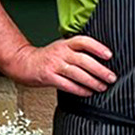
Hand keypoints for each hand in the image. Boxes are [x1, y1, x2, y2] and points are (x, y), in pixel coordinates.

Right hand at [1, 36, 115, 95]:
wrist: (23, 63)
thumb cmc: (46, 57)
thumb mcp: (62, 48)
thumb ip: (77, 51)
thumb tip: (101, 60)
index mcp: (66, 43)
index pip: (84, 41)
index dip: (97, 47)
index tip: (109, 55)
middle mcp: (61, 52)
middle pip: (83, 60)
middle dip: (100, 70)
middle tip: (112, 77)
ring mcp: (54, 65)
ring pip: (77, 73)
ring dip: (92, 81)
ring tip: (103, 86)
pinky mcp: (48, 77)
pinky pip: (67, 85)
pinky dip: (79, 89)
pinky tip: (88, 92)